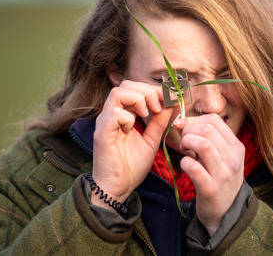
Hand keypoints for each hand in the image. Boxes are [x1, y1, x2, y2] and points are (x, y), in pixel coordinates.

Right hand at [92, 80, 173, 208]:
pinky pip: (114, 114)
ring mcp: (104, 123)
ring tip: (147, 115)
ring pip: (118, 93)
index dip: (153, 90)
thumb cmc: (131, 166)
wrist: (118, 188)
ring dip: (138, 100)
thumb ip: (159, 122)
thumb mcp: (152, 139)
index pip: (135, 88)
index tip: (168, 99)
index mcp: (122, 114)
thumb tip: (171, 103)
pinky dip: (128, 117)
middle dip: (147, 92)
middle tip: (158, 108)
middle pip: (126, 85)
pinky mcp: (101, 134)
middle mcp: (111, 114)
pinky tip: (132, 130)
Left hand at [174, 114, 244, 235]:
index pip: (215, 121)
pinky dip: (184, 162)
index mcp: (236, 147)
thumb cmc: (220, 180)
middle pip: (207, 129)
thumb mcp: (224, 157)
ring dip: (187, 142)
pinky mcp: (210, 189)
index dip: (194, 120)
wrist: (226, 213)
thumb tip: (183, 121)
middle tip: (183, 140)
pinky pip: (194, 167)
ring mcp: (223, 174)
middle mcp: (233, 159)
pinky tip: (185, 165)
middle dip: (188, 130)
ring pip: (203, 144)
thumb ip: (210, 139)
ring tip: (184, 149)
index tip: (183, 127)